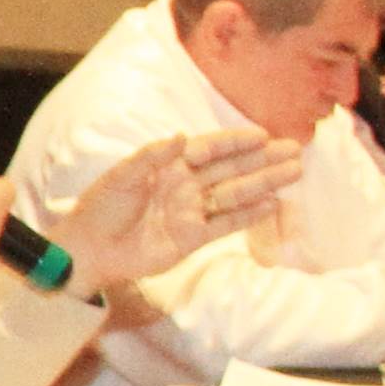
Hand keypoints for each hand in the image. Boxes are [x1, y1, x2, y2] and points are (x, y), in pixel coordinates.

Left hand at [46, 130, 301, 289]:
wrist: (90, 250)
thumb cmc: (100, 208)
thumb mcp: (122, 177)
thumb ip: (152, 156)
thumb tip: (183, 136)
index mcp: (169, 165)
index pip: (210, 149)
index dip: (236, 141)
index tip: (263, 134)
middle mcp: (185, 185)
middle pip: (231, 169)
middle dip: (262, 159)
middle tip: (295, 150)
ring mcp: (191, 211)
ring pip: (235, 194)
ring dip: (264, 183)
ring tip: (294, 172)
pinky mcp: (193, 238)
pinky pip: (226, 223)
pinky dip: (249, 215)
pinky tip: (273, 204)